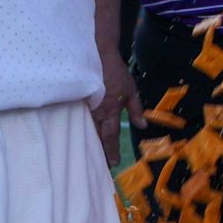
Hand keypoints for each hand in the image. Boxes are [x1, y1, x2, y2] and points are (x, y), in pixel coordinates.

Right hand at [91, 50, 139, 167]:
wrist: (98, 56)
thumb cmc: (116, 73)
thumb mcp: (131, 90)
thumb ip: (136, 109)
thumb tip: (143, 126)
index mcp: (111, 111)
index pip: (111, 136)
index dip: (112, 150)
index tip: (114, 163)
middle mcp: (97, 113)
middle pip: (97, 137)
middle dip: (100, 152)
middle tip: (101, 167)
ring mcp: (86, 108)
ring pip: (88, 131)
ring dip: (91, 144)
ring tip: (92, 157)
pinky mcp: (79, 103)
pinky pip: (81, 122)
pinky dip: (83, 132)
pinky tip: (82, 139)